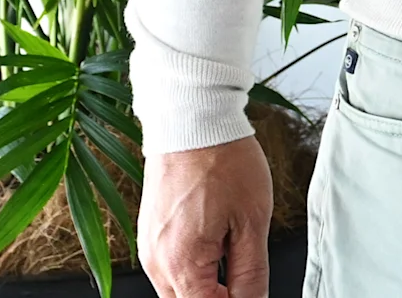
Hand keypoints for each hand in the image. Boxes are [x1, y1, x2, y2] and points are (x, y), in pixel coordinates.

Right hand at [137, 134, 275, 297]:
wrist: (191, 120)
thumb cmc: (223, 161)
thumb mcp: (252, 221)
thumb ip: (250, 272)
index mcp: (180, 264)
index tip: (253, 292)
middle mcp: (155, 262)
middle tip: (246, 282)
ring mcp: (148, 248)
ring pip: (177, 289)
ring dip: (206, 286)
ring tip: (235, 258)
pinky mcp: (150, 233)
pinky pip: (170, 267)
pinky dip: (193, 269)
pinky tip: (217, 246)